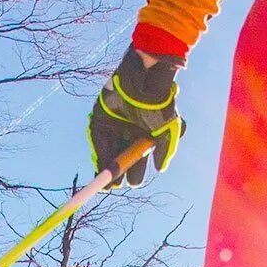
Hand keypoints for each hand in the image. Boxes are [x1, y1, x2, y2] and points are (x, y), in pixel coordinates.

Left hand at [89, 49, 182, 188]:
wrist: (145, 80)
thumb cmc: (159, 104)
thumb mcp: (168, 129)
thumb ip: (166, 149)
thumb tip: (161, 169)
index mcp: (143, 135)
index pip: (137, 158)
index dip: (135, 172)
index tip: (133, 183)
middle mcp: (127, 131)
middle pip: (121, 157)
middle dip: (119, 173)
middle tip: (117, 186)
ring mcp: (113, 125)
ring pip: (109, 151)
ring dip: (107, 167)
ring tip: (107, 183)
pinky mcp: (100, 118)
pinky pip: (98, 140)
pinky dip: (99, 153)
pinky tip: (101, 166)